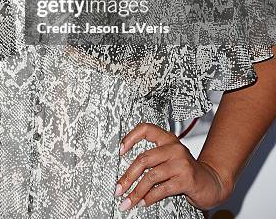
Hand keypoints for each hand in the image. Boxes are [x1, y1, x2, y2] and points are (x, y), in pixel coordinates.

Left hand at [114, 122, 233, 211]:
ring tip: (129, 201)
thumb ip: (153, 159)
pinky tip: (144, 202)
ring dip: (136, 191)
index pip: (146, 129)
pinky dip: (150, 197)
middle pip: (144, 158)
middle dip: (128, 176)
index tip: (120, 150)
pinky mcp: (186, 178)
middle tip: (119, 188)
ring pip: (151, 176)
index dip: (131, 137)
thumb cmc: (186, 171)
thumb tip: (127, 171)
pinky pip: (162, 189)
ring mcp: (181, 163)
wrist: (211, 182)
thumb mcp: (169, 159)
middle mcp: (174, 148)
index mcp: (168, 139)